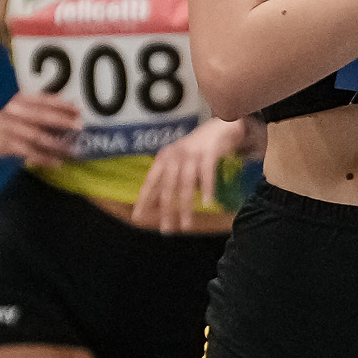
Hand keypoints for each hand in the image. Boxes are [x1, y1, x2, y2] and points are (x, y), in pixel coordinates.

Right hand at [0, 92, 81, 165]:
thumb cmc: (6, 125)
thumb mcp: (20, 112)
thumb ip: (41, 110)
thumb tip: (71, 108)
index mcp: (20, 101)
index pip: (42, 100)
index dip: (61, 104)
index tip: (78, 108)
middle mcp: (14, 112)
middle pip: (41, 116)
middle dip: (62, 120)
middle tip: (80, 125)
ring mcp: (9, 128)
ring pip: (36, 136)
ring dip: (56, 143)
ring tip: (73, 149)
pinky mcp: (6, 145)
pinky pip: (29, 152)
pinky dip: (44, 158)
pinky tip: (57, 163)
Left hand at [132, 117, 249, 229]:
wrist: (218, 128)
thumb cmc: (195, 150)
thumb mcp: (177, 161)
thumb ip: (168, 179)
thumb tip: (155, 204)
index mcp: (164, 159)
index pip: (151, 182)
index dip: (144, 199)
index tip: (138, 217)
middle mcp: (175, 156)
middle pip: (168, 188)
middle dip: (166, 210)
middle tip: (166, 230)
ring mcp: (191, 155)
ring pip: (186, 185)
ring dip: (186, 207)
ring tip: (186, 226)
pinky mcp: (208, 153)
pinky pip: (207, 174)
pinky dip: (207, 189)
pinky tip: (207, 204)